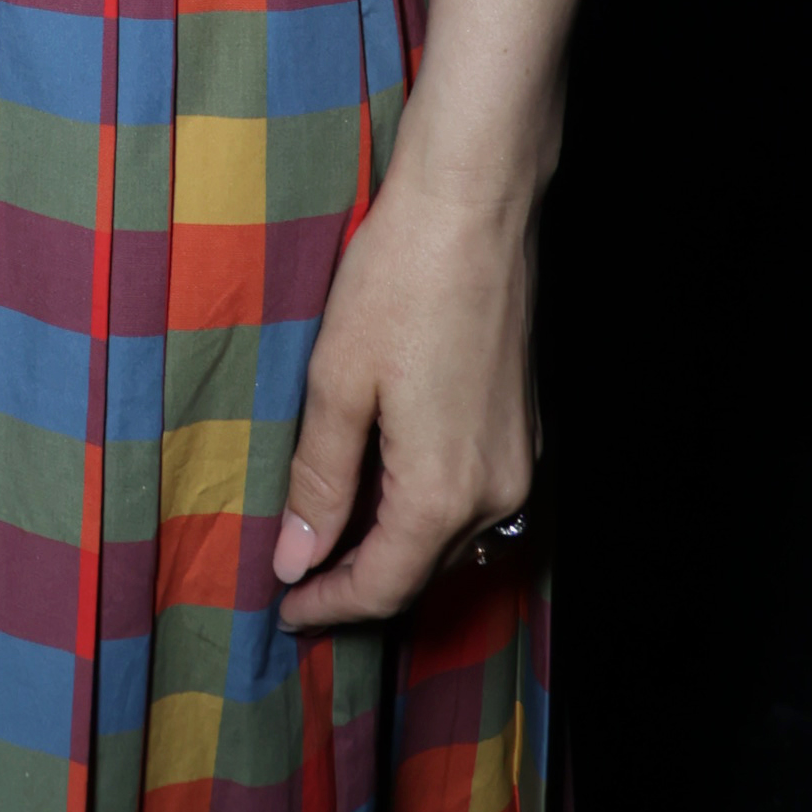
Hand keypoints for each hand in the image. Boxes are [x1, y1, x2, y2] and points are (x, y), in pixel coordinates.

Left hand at [271, 147, 536, 626]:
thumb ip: (320, 480)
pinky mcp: (525, 428)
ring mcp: (520, 460)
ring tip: (333, 535)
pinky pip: (473, 499)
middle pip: (421, 569)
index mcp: (442, 492)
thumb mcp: (337, 380)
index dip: (329, 605)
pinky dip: (426, 509)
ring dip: (395, 547)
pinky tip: (385, 483)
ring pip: (451, 538)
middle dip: (359, 582)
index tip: (286, 609)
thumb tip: (298, 559)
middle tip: (301, 578)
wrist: (475, 202)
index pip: (383, 585)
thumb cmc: (400, 279)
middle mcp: (496, 493)